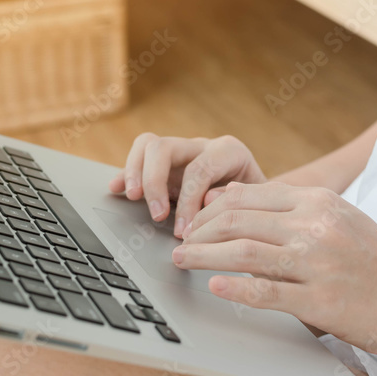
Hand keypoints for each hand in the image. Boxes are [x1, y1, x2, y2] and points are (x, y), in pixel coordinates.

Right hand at [108, 134, 266, 236]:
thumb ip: (239, 202)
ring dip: (135, 172)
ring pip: (149, 144)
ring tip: (133, 198)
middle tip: (157, 216)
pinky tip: (114, 188)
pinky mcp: (166, 165)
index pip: (199, 169)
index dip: (188, 201)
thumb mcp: (259, 206)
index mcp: (229, 152)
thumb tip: (210, 202)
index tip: (184, 231)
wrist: (262, 202)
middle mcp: (202, 147)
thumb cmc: (260, 206)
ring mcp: (182, 153)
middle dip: (155, 182)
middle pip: (166, 147)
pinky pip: (139, 159)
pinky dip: (124, 173)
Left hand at [172, 182, 376, 357]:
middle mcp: (315, 225)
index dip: (209, 209)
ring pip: (242, 252)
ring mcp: (317, 262)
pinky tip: (215, 286)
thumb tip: (228, 196)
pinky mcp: (319, 300)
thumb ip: (288, 206)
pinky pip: (265, 292)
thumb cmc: (375, 260)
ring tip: (181, 260)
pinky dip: (234, 288)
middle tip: (178, 242)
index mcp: (317, 201)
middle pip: (237, 220)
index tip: (191, 222)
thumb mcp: (337, 217)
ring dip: (203, 256)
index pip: (246, 196)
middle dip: (198, 231)